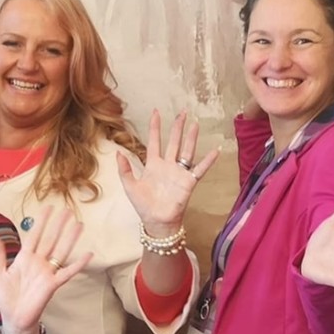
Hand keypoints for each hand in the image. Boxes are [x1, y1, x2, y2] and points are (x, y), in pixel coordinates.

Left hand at [0, 205, 90, 333]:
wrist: (12, 319)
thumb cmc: (5, 298)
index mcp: (24, 258)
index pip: (34, 235)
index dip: (41, 222)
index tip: (48, 208)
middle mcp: (38, 262)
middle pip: (50, 239)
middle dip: (59, 225)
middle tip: (68, 211)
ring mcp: (46, 273)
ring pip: (61, 251)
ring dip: (70, 238)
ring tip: (79, 225)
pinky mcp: (52, 285)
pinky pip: (68, 272)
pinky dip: (78, 264)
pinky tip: (88, 254)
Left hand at [118, 110, 217, 233]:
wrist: (156, 221)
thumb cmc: (143, 205)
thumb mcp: (130, 186)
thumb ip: (124, 169)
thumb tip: (117, 152)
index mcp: (153, 165)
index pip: (154, 141)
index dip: (155, 127)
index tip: (156, 112)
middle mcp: (167, 166)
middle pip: (173, 141)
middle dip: (177, 127)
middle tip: (183, 112)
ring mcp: (179, 173)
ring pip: (186, 150)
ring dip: (191, 138)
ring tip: (195, 124)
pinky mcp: (188, 182)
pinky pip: (200, 169)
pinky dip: (208, 160)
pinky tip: (216, 150)